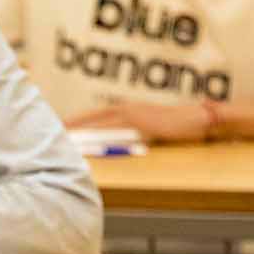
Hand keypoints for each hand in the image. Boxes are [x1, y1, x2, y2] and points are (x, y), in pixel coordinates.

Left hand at [67, 102, 212, 141]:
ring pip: (100, 119)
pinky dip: (100, 131)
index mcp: (128, 110)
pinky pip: (114, 126)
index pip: (98, 115)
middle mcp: (127, 108)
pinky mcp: (140, 119)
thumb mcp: (151, 132)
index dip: (81, 120)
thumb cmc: (178, 127)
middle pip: (94, 115)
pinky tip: (89, 136)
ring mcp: (133, 112)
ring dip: (82, 126)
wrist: (198, 118)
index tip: (64, 126)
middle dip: (74, 122)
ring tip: (64, 132)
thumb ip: (134, 136)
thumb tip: (117, 146)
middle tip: (56, 127)